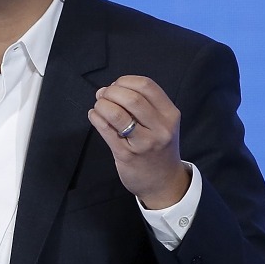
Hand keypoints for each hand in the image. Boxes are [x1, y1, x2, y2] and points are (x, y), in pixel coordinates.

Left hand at [88, 75, 190, 208]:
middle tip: (103, 96)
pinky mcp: (126, 155)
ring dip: (102, 105)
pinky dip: (96, 118)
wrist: (164, 182)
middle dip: (111, 92)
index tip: (116, 85)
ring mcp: (143, 143)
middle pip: (131, 98)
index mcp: (170, 114)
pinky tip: (94, 116)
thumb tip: (107, 89)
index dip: (125, 81)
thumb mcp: (163, 124)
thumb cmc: (159, 148)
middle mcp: (160, 128)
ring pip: (117, 114)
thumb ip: (143, 105)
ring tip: (99, 106)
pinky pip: (106, 131)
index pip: (146, 86)